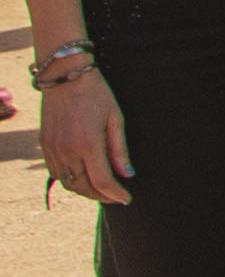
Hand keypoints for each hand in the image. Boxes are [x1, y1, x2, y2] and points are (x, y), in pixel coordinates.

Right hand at [37, 68, 125, 204]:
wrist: (64, 77)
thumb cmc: (96, 94)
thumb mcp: (115, 119)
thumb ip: (120, 150)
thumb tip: (127, 174)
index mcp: (88, 144)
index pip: (102, 181)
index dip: (116, 194)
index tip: (127, 199)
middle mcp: (67, 150)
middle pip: (82, 187)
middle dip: (100, 196)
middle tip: (114, 196)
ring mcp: (53, 149)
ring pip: (67, 183)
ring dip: (83, 190)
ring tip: (100, 189)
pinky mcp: (45, 145)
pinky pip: (55, 172)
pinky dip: (69, 180)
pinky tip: (82, 176)